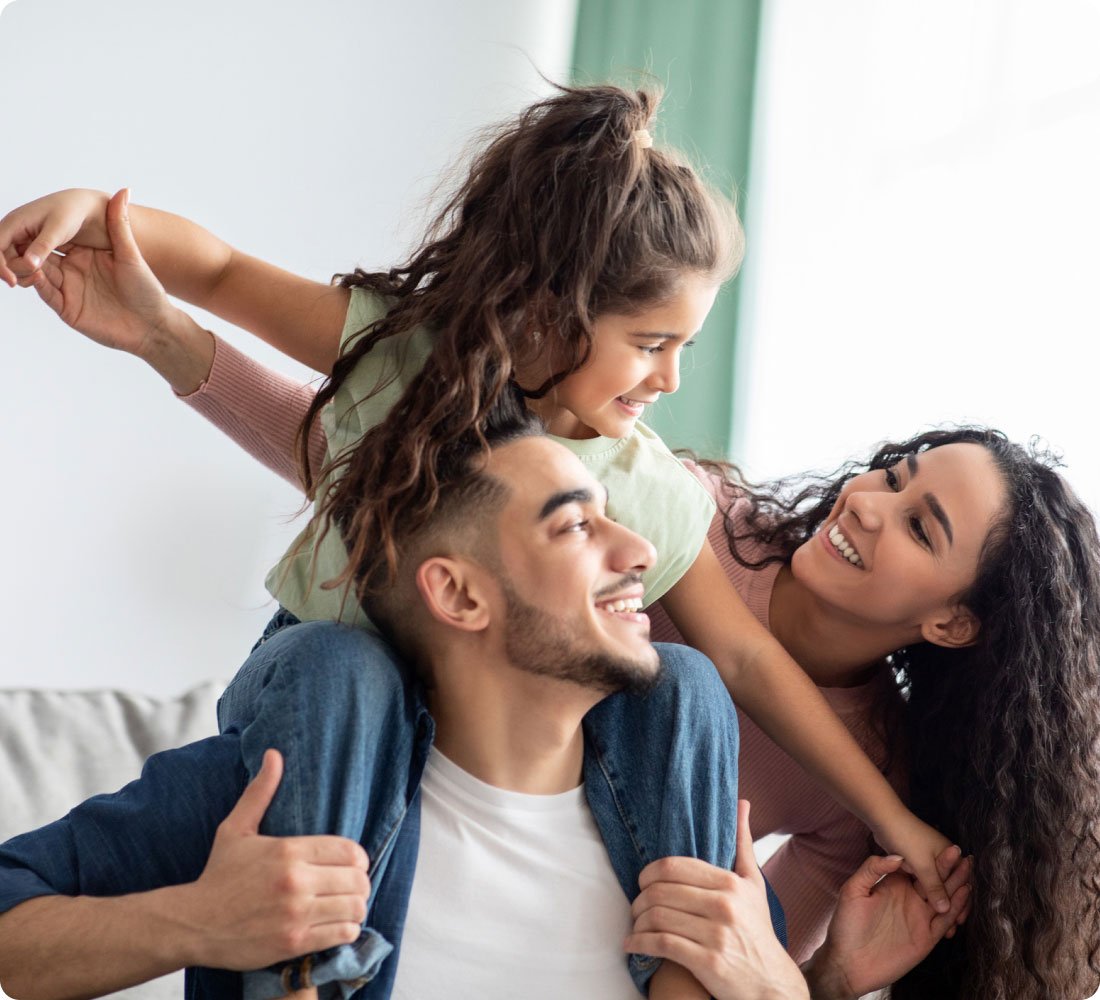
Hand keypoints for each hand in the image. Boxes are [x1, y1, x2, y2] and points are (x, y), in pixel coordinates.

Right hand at [0, 188, 109, 286]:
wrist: (87, 207)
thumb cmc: (73, 212)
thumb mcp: (58, 229)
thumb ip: (43, 246)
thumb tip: (29, 264)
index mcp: (15, 222)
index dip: (0, 265)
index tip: (13, 282)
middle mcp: (15, 231)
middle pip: (4, 258)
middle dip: (16, 270)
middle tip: (38, 276)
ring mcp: (23, 239)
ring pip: (14, 263)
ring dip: (24, 273)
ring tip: (41, 277)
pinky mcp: (34, 247)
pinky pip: (26, 263)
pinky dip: (33, 271)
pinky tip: (45, 275)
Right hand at [22, 188, 181, 359]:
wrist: (154, 325)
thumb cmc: (147, 291)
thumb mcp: (131, 255)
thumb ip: (120, 224)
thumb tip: (124, 189)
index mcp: (82, 254)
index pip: (48, 240)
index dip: (33, 233)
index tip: (23, 222)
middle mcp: (71, 270)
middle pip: (34, 256)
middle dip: (21, 247)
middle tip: (13, 240)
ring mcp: (68, 290)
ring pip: (35, 273)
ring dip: (24, 263)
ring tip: (22, 256)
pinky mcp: (68, 309)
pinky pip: (46, 293)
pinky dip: (37, 282)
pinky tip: (33, 272)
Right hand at [178, 748, 370, 970]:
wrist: (192, 923)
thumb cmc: (218, 874)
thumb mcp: (236, 828)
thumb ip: (260, 792)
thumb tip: (274, 754)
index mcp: (288, 850)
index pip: (350, 851)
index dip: (358, 858)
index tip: (351, 864)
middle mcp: (296, 882)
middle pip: (357, 879)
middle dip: (360, 882)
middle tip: (350, 886)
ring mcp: (296, 914)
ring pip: (354, 907)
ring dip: (356, 906)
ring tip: (346, 905)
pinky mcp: (294, 942)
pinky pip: (342, 934)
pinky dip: (346, 930)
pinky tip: (337, 924)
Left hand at [626, 801, 808, 999]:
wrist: (771, 984)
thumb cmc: (758, 930)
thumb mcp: (754, 884)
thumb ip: (742, 843)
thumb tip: (742, 802)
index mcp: (730, 883)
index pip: (673, 866)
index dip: (649, 873)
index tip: (643, 882)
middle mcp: (723, 905)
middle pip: (661, 891)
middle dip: (640, 898)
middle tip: (636, 905)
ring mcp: (716, 934)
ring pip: (658, 916)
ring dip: (637, 921)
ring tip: (635, 925)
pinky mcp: (708, 962)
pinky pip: (662, 944)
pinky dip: (640, 943)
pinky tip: (633, 944)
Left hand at [803, 848, 972, 999]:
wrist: (848, 961)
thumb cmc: (846, 924)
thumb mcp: (853, 890)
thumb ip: (872, 869)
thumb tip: (897, 857)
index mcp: (894, 885)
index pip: (918, 869)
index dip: (934, 860)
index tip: (950, 847)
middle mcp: (909, 899)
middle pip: (935, 882)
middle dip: (951, 870)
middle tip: (968, 857)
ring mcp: (919, 917)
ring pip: (944, 899)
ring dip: (957, 886)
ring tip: (970, 871)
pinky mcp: (926, 937)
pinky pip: (944, 919)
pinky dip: (955, 907)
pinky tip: (964, 894)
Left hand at [873, 808, 958, 915]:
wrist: (883, 820)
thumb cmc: (906, 838)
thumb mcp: (922, 864)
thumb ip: (933, 886)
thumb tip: (946, 908)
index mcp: (949, 856)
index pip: (961, 884)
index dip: (961, 902)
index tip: (960, 921)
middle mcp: (941, 861)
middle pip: (950, 888)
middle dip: (953, 907)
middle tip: (954, 928)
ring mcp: (927, 863)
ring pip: (937, 889)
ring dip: (942, 905)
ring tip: (945, 925)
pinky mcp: (915, 864)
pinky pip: (925, 885)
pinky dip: (929, 899)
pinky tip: (929, 913)